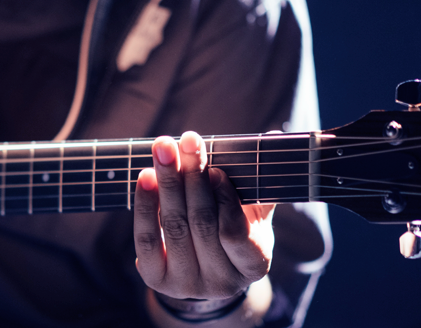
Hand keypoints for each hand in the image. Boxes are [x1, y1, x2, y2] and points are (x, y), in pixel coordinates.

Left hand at [133, 131, 274, 300]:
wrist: (203, 267)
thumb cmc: (233, 229)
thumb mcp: (252, 212)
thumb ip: (259, 182)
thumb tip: (274, 136)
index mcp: (253, 265)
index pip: (235, 233)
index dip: (225, 200)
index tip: (216, 170)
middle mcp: (221, 282)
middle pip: (201, 224)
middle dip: (193, 177)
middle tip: (188, 140)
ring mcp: (187, 284)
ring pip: (174, 227)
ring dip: (167, 183)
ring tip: (163, 149)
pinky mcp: (156, 279)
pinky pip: (147, 239)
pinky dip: (146, 205)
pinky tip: (146, 177)